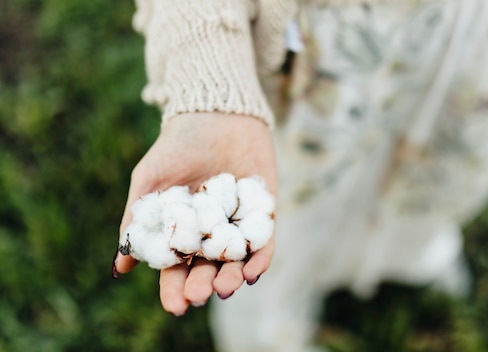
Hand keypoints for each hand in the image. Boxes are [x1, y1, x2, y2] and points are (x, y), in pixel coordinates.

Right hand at [113, 112, 277, 315]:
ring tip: (225, 288)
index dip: (175, 289)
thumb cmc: (176, 146)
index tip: (176, 306)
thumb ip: (138, 220)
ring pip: (237, 260)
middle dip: (203, 286)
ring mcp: (239, 223)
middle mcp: (211, 233)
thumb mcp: (149, 182)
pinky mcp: (264, 212)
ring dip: (231, 278)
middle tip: (199, 297)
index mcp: (182, 231)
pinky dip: (259, 259)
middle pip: (208, 269)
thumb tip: (120, 265)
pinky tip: (252, 272)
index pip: (178, 268)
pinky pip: (264, 242)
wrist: (216, 112)